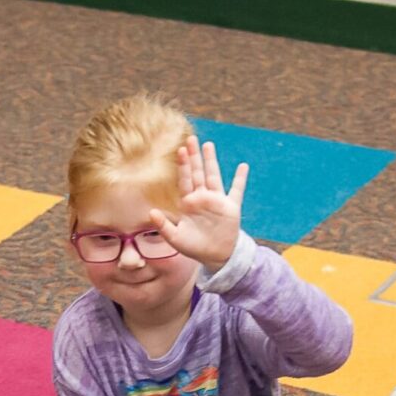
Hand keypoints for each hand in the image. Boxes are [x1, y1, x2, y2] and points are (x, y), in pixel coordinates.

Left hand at [150, 138, 246, 272]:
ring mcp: (217, 201)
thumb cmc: (194, 247)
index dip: (183, 166)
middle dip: (194, 157)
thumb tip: (151, 212)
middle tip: (191, 139)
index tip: (180, 150)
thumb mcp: (175, 238)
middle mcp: (202, 198)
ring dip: (211, 161)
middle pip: (198, 172)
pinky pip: (237, 190)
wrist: (215, 257)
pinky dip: (240, 179)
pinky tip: (243, 166)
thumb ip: (163, 225)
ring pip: (214, 176)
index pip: (185, 180)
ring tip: (208, 144)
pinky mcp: (231, 207)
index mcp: (188, 203)